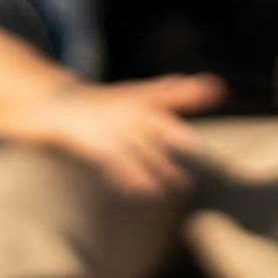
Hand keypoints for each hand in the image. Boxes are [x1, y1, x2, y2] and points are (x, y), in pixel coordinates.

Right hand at [37, 74, 221, 198]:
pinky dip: (127, 177)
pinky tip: (141, 191)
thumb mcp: (141, 94)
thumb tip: (216, 86)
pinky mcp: (99, 148)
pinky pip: (115, 165)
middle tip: (196, 144)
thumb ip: (176, 93)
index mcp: (141, 97)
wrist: (61, 106)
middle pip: (154, 123)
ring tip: (182, 184)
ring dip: (159, 167)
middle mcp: (129, 112)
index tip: (214, 90)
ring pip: (139, 150)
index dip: (191, 91)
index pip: (168, 92)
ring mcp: (113, 130)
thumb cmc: (110, 102)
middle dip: (174, 132)